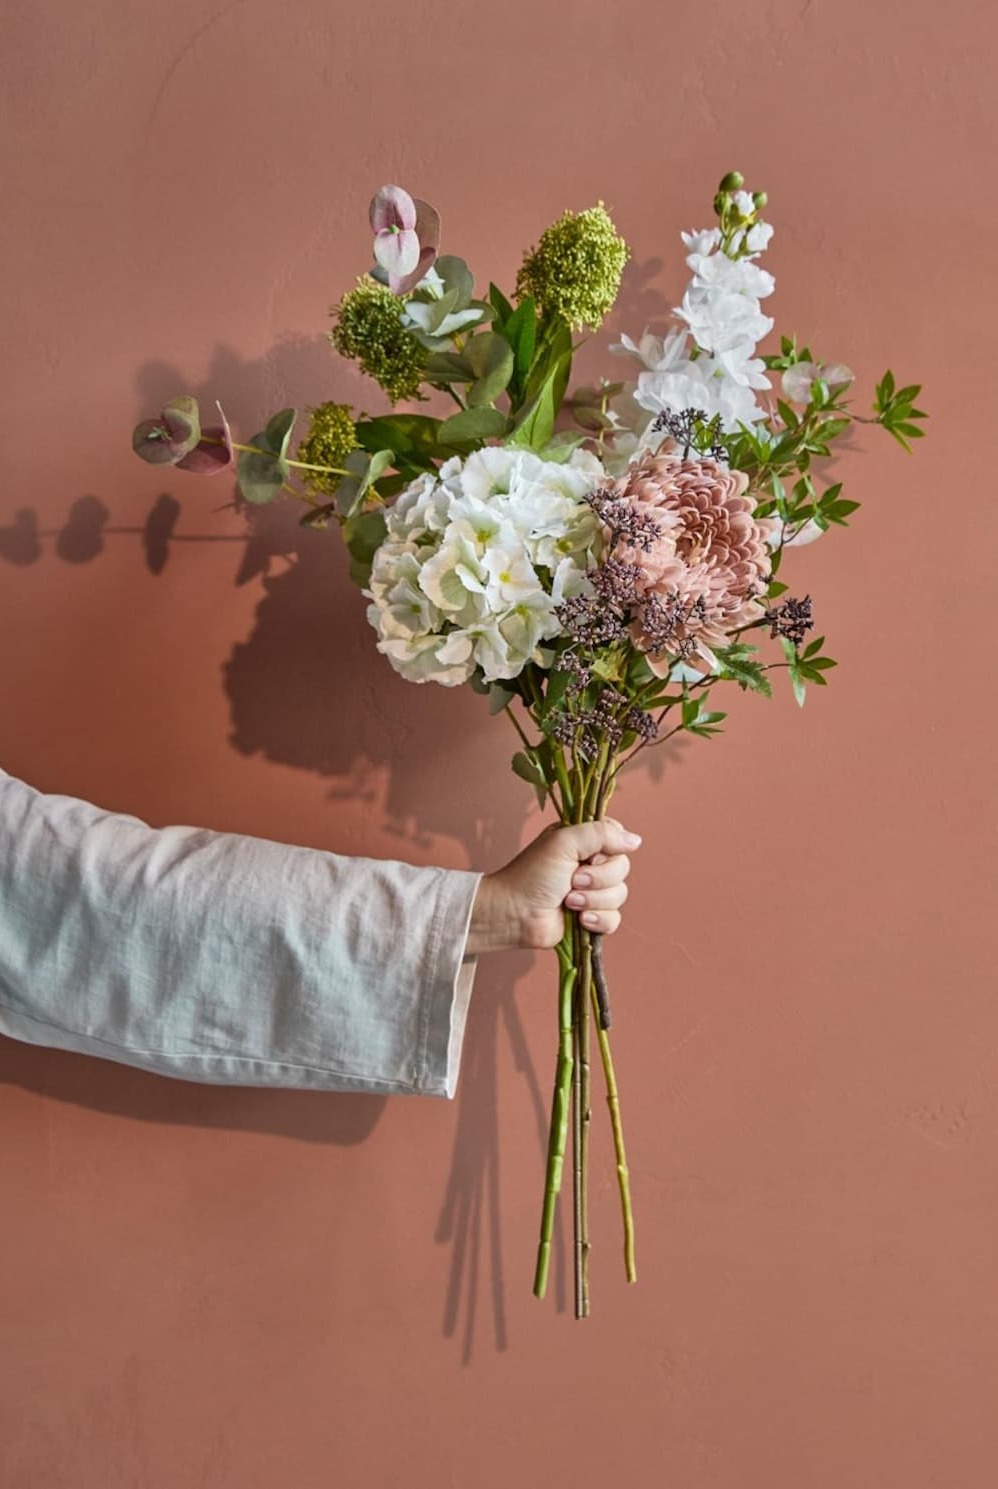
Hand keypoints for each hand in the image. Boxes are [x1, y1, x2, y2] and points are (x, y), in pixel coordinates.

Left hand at [466, 819, 641, 953]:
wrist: (514, 914)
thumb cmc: (532, 874)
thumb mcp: (564, 842)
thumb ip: (600, 833)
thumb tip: (635, 840)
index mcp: (583, 841)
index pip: (618, 838)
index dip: (609, 850)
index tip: (589, 855)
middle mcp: (589, 863)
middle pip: (622, 868)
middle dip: (598, 879)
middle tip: (572, 880)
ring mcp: (591, 891)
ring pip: (620, 895)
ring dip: (593, 900)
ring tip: (568, 901)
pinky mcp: (591, 916)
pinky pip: (614, 918)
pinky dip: (597, 920)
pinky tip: (579, 920)